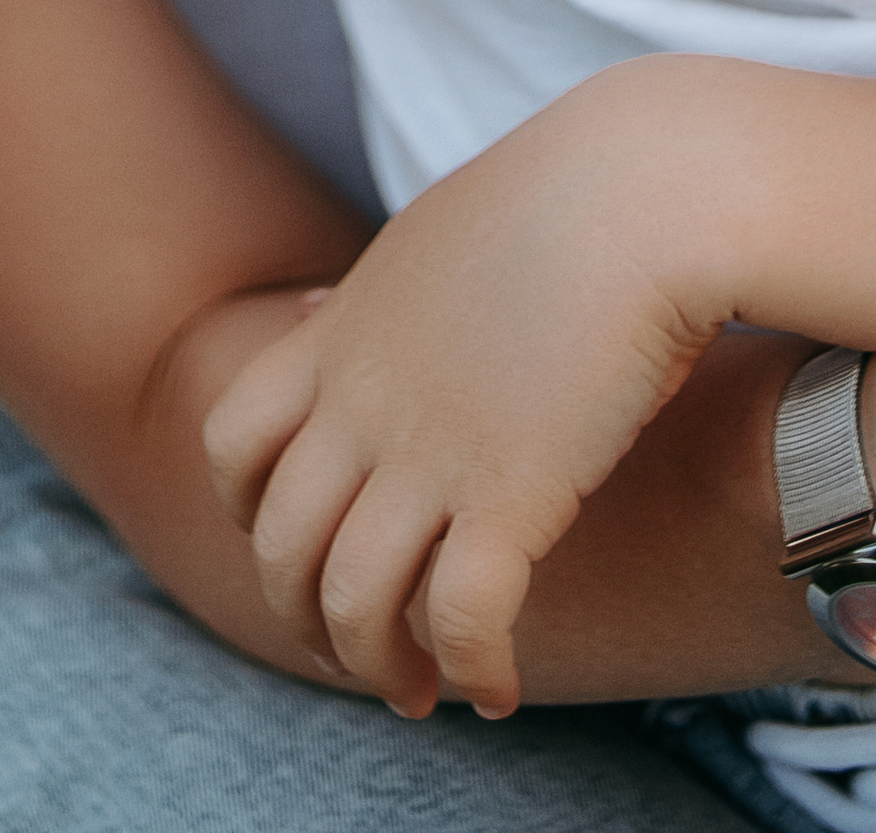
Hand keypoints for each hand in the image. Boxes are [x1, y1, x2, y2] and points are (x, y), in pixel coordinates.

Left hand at [202, 81, 716, 720]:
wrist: (643, 184)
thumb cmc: (566, 201)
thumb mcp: (436, 236)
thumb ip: (377, 295)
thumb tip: (325, 309)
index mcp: (341, 334)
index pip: (232, 442)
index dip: (249, 514)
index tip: (301, 545)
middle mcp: (363, 400)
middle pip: (280, 546)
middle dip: (308, 622)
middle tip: (362, 654)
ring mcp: (427, 449)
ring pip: (352, 603)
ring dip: (381, 668)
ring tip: (425, 691)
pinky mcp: (510, 492)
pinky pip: (460, 620)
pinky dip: (471, 672)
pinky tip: (498, 690)